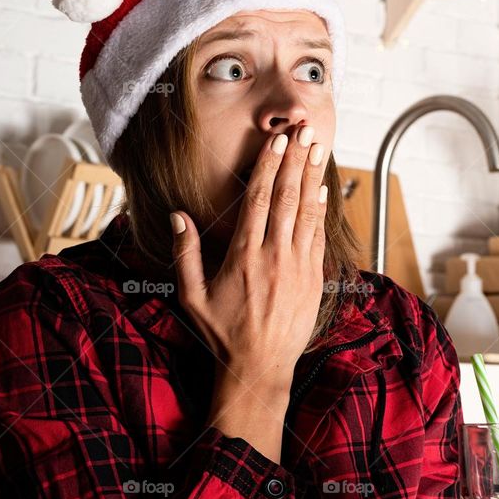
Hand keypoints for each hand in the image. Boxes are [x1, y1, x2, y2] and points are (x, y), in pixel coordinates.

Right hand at [170, 123, 327, 395]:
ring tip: (317, 147)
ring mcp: (297, 267)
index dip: (269, 167)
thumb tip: (177, 216)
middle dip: (296, 160)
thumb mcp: (191, 296)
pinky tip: (322, 188)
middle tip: (304, 130)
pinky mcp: (313, 279)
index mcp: (243, 256)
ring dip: (313, 177)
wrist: (258, 368)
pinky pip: (317, 235)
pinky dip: (320, 209)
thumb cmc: (220, 333)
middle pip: (288, 197)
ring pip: (307, 212)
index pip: (259, 200)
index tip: (276, 142)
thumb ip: (184, 254)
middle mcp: (274, 256)